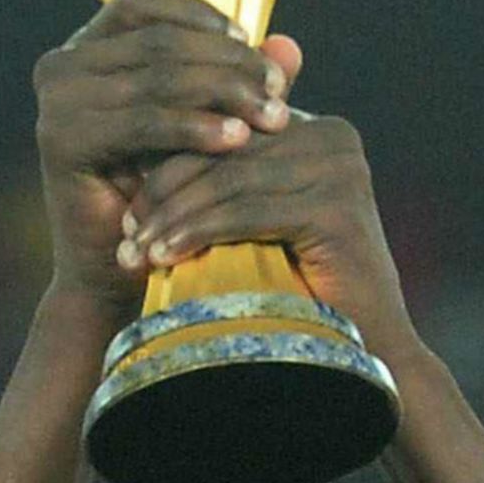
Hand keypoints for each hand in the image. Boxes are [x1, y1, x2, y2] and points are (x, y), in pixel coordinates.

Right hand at [33, 0, 290, 318]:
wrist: (116, 273)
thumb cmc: (164, 194)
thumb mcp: (203, 126)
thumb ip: (239, 85)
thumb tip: (291, 45)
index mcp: (83, 51)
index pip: (140, 5)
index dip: (197, 16)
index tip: (252, 45)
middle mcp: (60, 68)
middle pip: (155, 40)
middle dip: (226, 62)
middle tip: (280, 88)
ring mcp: (55, 103)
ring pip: (156, 76)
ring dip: (223, 92)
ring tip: (273, 116)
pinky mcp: (61, 141)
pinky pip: (143, 121)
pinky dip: (194, 127)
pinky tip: (238, 141)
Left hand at [122, 36, 421, 365]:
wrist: (360, 354)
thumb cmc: (296, 291)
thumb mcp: (252, 224)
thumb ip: (217, 182)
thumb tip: (132, 153)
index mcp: (313, 128)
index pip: (222, 130)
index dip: (166, 165)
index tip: (126, 210)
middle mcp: (332, 136)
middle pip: (223, 153)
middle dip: (163, 193)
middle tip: (123, 233)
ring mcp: (339, 168)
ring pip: (228, 181)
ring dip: (172, 218)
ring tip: (133, 251)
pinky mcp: (336, 207)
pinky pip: (245, 212)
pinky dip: (197, 233)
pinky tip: (162, 256)